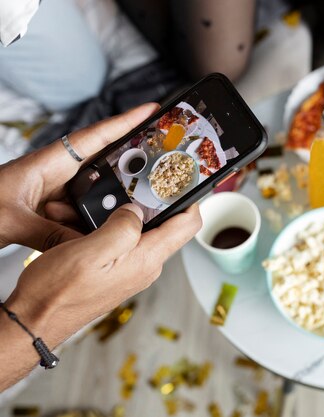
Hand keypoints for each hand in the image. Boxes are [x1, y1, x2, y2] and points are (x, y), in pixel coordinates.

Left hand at [0, 103, 159, 250]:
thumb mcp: (13, 221)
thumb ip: (50, 234)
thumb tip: (82, 247)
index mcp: (48, 162)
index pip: (95, 136)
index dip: (126, 122)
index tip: (152, 110)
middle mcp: (55, 173)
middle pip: (102, 166)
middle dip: (125, 171)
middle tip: (150, 175)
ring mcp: (54, 191)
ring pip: (92, 196)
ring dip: (100, 209)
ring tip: (109, 221)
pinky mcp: (50, 209)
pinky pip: (78, 216)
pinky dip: (84, 226)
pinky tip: (86, 238)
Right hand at [4, 201, 200, 347]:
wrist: (35, 322)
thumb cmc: (57, 294)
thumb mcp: (90, 252)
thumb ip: (121, 228)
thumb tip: (137, 211)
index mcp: (146, 259)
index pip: (188, 225)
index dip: (190, 199)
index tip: (181, 180)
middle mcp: (145, 266)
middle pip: (165, 224)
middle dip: (147, 202)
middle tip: (130, 184)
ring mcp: (133, 271)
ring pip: (138, 231)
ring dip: (118, 214)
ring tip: (92, 206)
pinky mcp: (118, 273)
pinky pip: (121, 243)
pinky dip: (106, 228)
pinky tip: (83, 224)